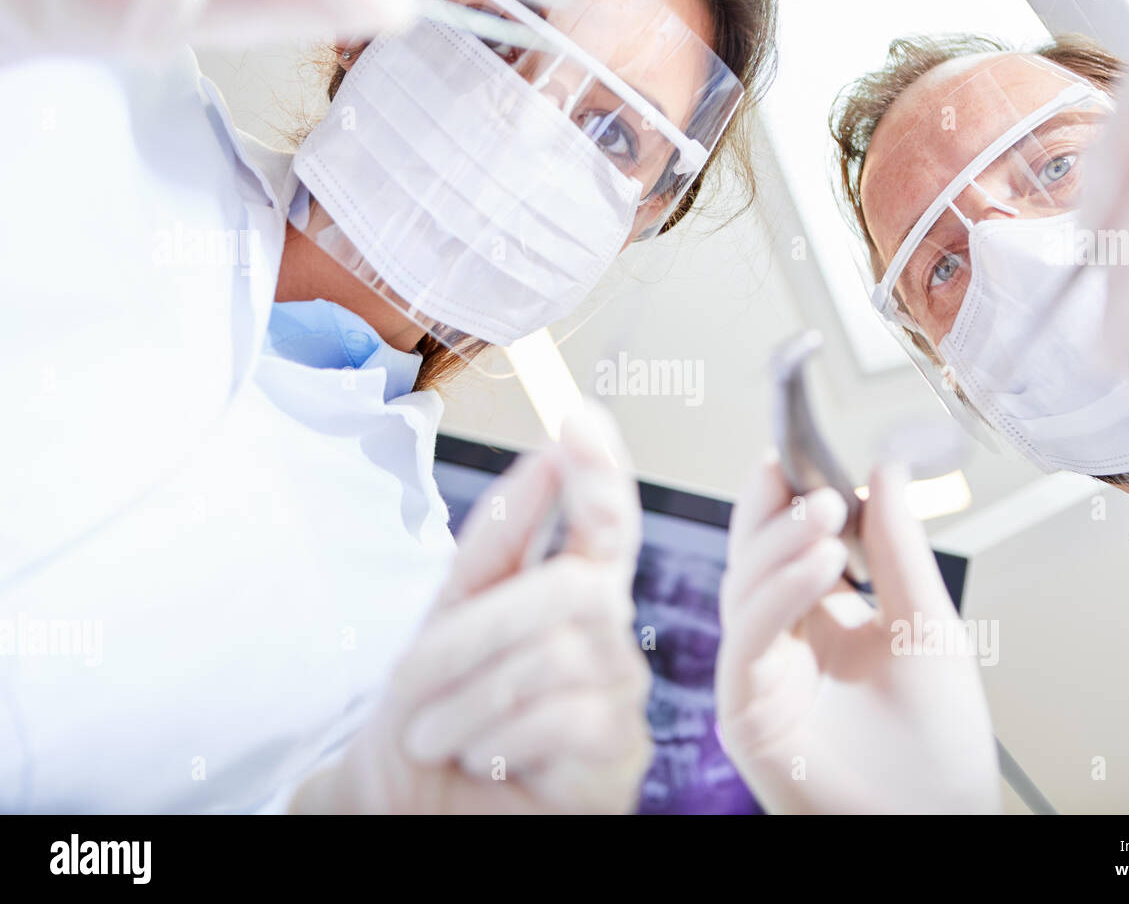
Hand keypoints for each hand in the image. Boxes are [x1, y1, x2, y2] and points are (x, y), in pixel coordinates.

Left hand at [294, 403, 652, 813]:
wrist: (409, 806)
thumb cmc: (431, 716)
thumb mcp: (443, 621)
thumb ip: (497, 545)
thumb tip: (547, 456)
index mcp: (571, 591)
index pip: (605, 522)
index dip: (601, 472)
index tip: (580, 419)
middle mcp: (609, 634)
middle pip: (573, 588)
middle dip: (479, 629)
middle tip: (410, 680)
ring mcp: (622, 693)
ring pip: (556, 655)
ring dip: (467, 697)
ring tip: (434, 732)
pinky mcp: (620, 751)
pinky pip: (561, 718)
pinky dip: (494, 738)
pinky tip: (481, 759)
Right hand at [716, 454, 999, 813]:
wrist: (937, 822)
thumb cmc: (937, 742)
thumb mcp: (924, 622)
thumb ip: (897, 548)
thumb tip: (882, 469)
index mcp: (819, 618)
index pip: (784, 543)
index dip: (784, 497)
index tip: (796, 453)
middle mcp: (781, 642)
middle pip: (752, 559)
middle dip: (772, 512)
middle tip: (804, 474)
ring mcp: (759, 675)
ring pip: (743, 591)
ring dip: (779, 546)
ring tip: (826, 512)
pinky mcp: (746, 711)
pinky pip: (749, 640)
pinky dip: (779, 596)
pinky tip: (819, 566)